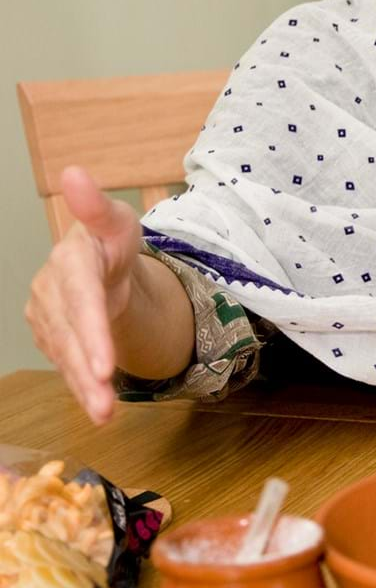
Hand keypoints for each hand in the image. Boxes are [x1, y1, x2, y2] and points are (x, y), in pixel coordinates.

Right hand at [25, 166, 142, 423]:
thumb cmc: (112, 242)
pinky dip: (80, 387)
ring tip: (105, 415)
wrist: (103, 264)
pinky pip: (65, 364)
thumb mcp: (118, 223)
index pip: (80, 298)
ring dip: (83, 387)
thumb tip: (74, 173)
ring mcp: (46, 315)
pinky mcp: (49, 335)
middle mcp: (50, 289)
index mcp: (70, 260)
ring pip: (65, 355)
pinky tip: (97, 408)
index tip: (103, 365)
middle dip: (87, 368)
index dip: (90, 331)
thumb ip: (98, 207)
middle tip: (106, 402)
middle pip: (71, 334)